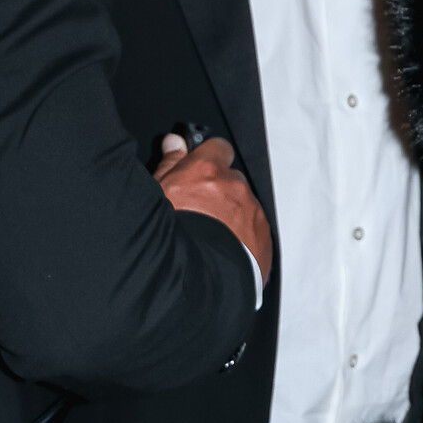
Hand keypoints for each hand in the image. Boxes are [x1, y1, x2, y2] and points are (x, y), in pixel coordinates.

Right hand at [155, 134, 272, 282]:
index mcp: (207, 171)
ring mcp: (252, 212)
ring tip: (209, 238)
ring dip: (232, 216)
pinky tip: (222, 249)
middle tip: (200, 212)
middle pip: (231, 180)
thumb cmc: (170, 240)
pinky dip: (243, 236)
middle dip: (219, 191)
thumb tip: (174, 142)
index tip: (202, 168)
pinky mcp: (264, 236)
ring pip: (244, 206)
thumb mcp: (158, 195)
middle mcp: (234, 187)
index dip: (209, 158)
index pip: (217, 147)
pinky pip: (255, 229)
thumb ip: (170, 163)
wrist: (193, 280)